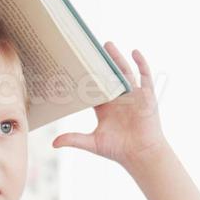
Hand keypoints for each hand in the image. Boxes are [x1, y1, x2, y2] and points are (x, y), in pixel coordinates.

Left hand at [52, 42, 168, 169]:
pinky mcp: (146, 96)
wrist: (141, 154)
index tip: (75, 65)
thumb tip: (53, 143)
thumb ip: (73, 139)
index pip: (94, 89)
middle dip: (100, 63)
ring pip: (124, 72)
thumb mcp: (92, 143)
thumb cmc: (118, 150)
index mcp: (106, 108)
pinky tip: (134, 52)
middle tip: (90, 49)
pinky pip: (145, 76)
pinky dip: (141, 63)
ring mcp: (133, 96)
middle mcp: (119, 100)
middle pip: (108, 77)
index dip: (85, 78)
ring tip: (107, 45)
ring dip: (117, 58)